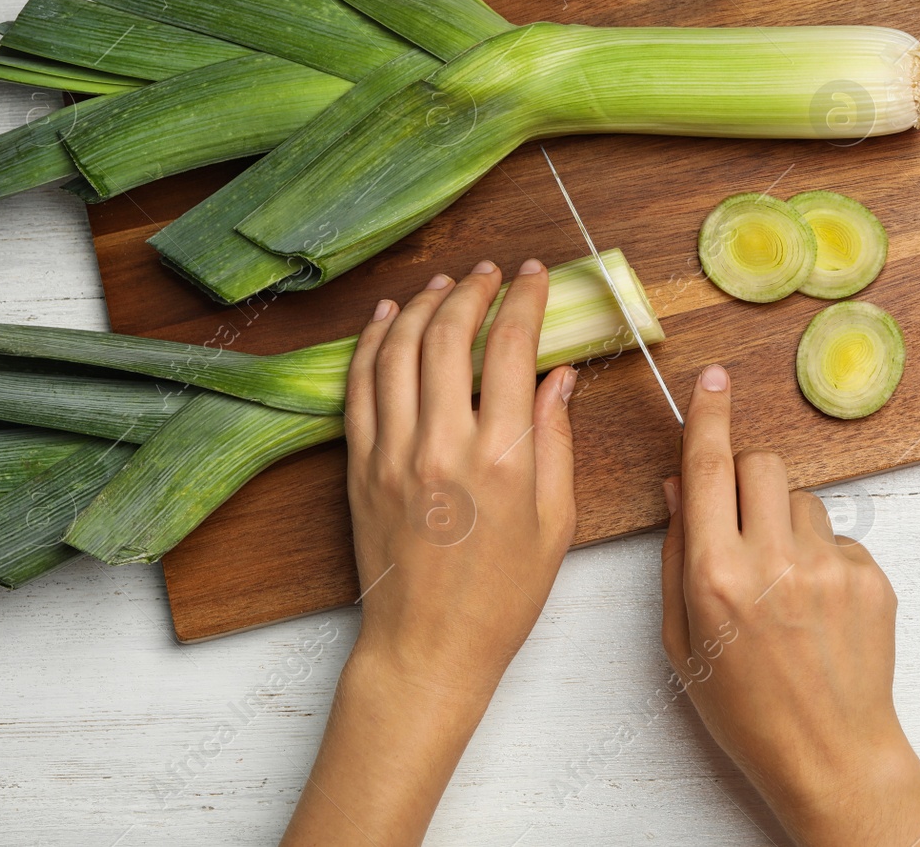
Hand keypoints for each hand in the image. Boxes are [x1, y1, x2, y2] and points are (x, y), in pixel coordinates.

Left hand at [343, 258, 576, 698]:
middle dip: (472, 290)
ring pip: (399, 349)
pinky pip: (359, 386)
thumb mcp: (556, 523)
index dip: (524, 300)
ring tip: (443, 286)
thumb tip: (560, 377)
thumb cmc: (500, 597)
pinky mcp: (359, 466)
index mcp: (503, 458)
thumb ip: (557, 442)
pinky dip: (372, 343)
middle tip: (489, 274)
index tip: (534, 276)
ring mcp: (393, 452)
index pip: (512, 348)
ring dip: (422, 305)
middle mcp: (443, 444)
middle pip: (450, 334)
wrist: (427, 646)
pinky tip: (387, 319)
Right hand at [659, 364, 919, 846]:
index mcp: (716, 576)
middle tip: (743, 522)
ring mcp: (829, 567)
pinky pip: (839, 536)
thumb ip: (676, 556)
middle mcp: (774, 563)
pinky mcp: (872, 577)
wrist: (830, 754)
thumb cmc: (746, 709)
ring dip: (786, 522)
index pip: (710, 469)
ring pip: (803, 499)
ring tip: (784, 585)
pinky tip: (817, 608)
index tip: (713, 380)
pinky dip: (823, 557)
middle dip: (748, 477)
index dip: (709, 417)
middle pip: (763, 463)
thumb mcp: (682, 640)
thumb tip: (679, 488)